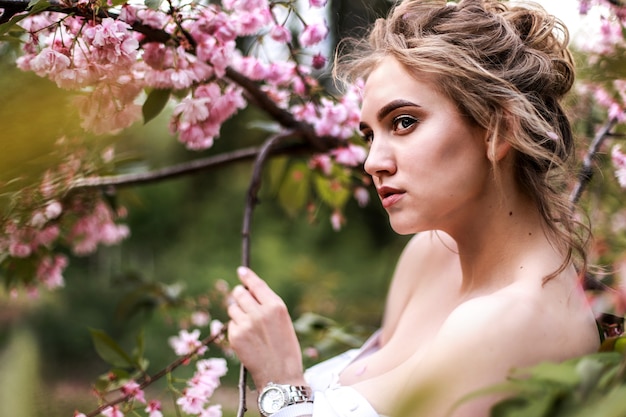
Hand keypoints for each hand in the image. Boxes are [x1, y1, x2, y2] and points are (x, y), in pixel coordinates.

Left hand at [227, 266, 305, 388]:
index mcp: (276, 306)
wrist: (280, 376)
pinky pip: (230, 325)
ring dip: (237, 314)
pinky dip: (236, 329)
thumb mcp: (283, 322)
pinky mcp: (236, 337)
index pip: (257, 285)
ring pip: (233, 308)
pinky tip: (247, 340)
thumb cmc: (285, 348)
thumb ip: (267, 306)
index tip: (241, 271)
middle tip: (243, 303)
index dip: (247, 277)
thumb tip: (246, 292)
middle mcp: (260, 312)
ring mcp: (246, 324)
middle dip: (240, 296)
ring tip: (250, 328)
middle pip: (240, 293)